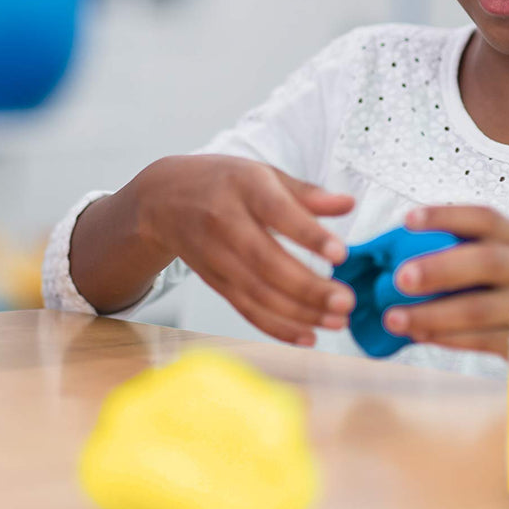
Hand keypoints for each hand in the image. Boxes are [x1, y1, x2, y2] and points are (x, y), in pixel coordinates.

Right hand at [129, 155, 356, 346]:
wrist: (161, 200)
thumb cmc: (221, 182)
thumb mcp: (262, 174)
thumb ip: (306, 192)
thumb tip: (348, 204)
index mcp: (244, 186)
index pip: (277, 212)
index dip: (308, 235)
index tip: (341, 254)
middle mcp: (225, 222)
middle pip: (266, 261)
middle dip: (308, 287)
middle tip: (345, 302)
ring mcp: (216, 255)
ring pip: (257, 292)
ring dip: (298, 313)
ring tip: (336, 321)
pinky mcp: (213, 281)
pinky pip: (245, 308)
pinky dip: (276, 326)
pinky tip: (307, 335)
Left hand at [386, 205, 508, 355]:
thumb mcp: (502, 260)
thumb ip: (460, 252)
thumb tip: (389, 255)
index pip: (484, 218)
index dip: (446, 216)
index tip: (407, 220)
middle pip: (486, 262)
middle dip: (439, 269)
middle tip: (399, 279)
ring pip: (482, 309)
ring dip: (434, 314)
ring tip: (394, 318)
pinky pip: (485, 341)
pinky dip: (449, 338)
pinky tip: (420, 335)